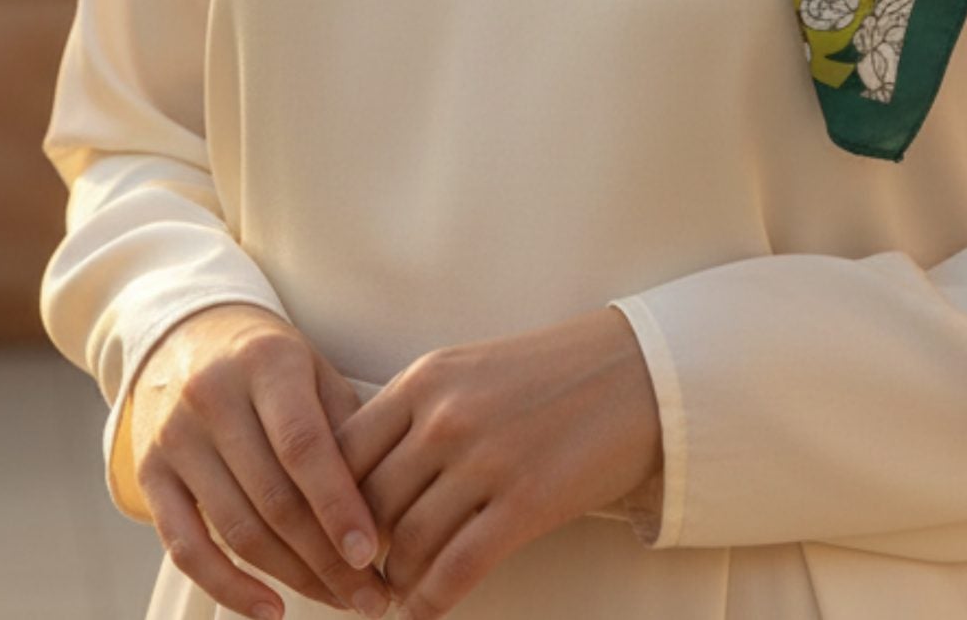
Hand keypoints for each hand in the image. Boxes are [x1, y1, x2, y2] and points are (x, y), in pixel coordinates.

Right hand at [125, 302, 395, 619]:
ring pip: (236, 529)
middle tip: (371, 596)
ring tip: (340, 600)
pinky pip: (186, 546)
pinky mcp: (149, 475)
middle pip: (273, 497)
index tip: (372, 554)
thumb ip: (347, 425)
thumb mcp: (315, 368)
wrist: (187, 335)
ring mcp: (175, 438)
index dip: (338, 504)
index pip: (304, 445)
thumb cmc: (272, 362)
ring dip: (292, 578)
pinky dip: (228, 587)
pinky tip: (270, 610)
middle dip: (326, 558)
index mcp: (267, 363)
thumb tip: (388, 505)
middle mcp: (214, 397)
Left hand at [335, 306, 663, 617]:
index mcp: (425, 378)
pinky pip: (456, 570)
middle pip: (369, 508)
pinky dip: (430, 604)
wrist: (637, 370)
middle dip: (360, 555)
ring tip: (398, 593)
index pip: (342, 455)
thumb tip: (361, 491)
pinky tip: (424, 613)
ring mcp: (486, 459)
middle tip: (363, 578)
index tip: (334, 535)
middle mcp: (446, 417)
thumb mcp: (469, 372)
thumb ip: (415, 417)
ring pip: (407, 545)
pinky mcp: (526, 502)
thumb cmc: (549, 374)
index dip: (329, 507)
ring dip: (396, 582)